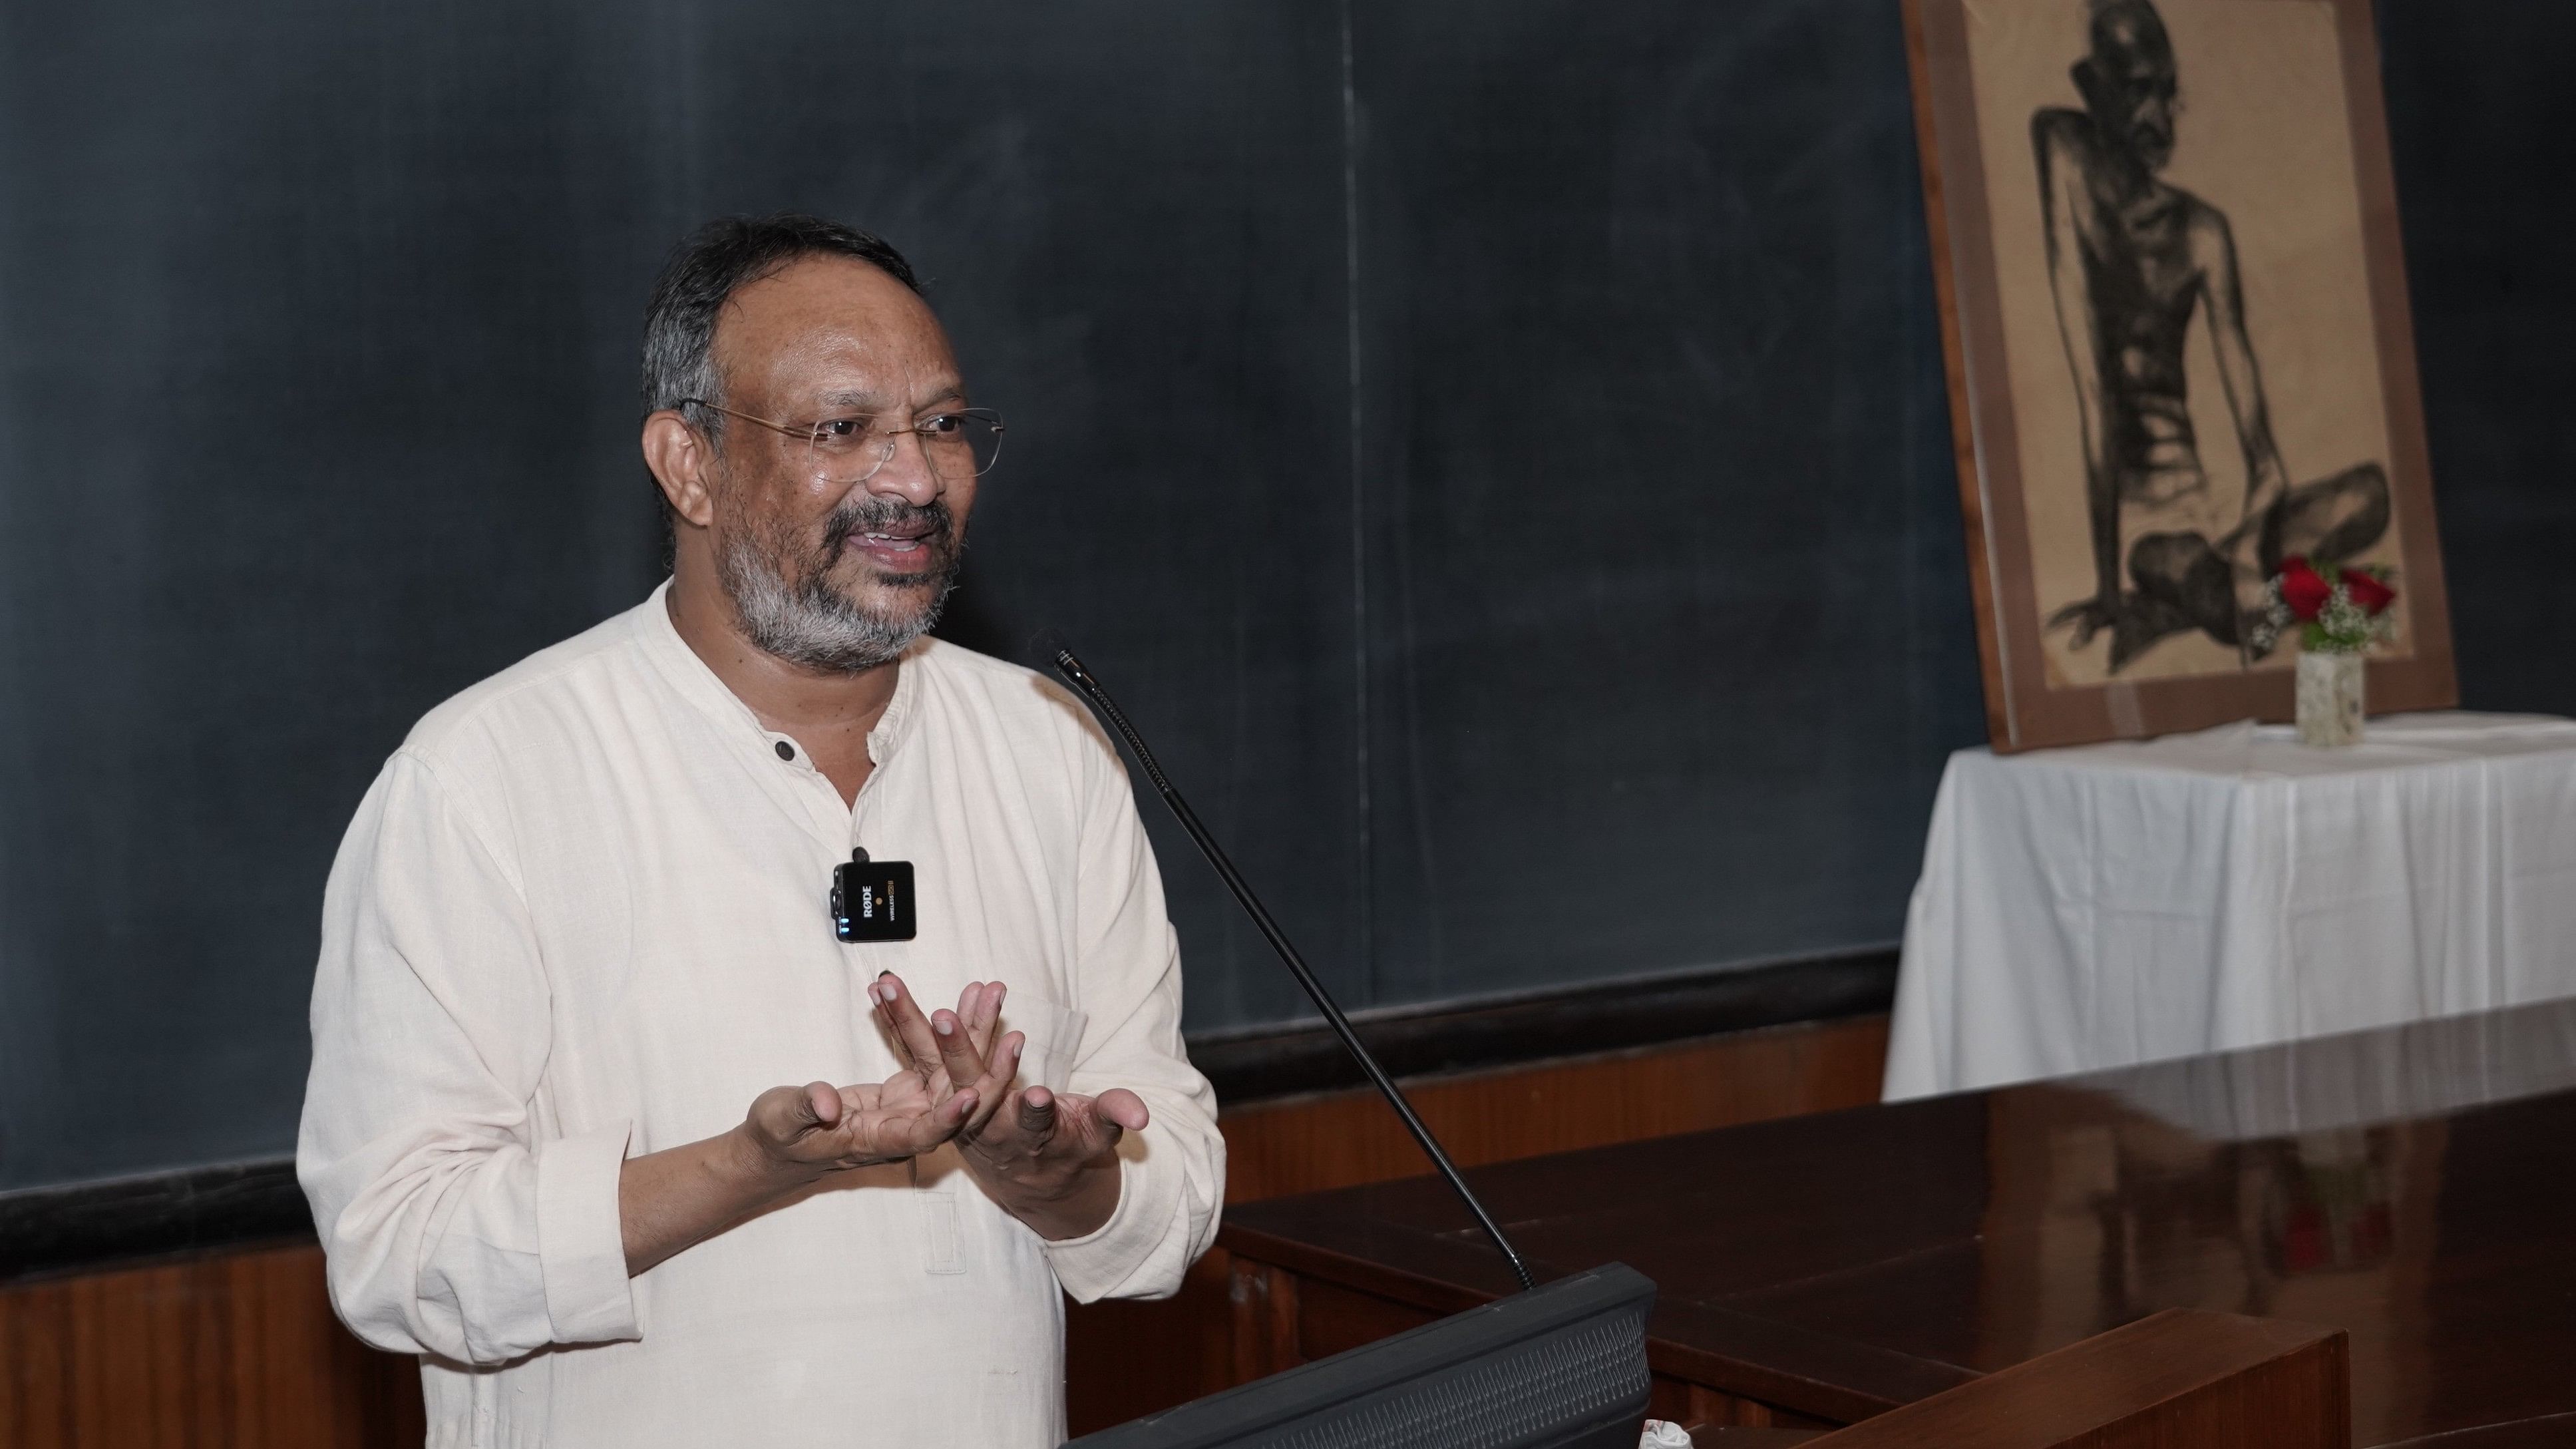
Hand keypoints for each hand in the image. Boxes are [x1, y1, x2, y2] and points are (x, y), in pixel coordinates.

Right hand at [737, 973, 1024, 1185]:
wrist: (779, 1142)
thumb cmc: (777, 1135)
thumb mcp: (782, 1120)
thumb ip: (806, 1108)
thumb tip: (827, 1103)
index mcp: (881, 1140)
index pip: (925, 1133)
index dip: (949, 1118)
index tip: (972, 1094)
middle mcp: (907, 1126)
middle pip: (955, 1095)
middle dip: (981, 1059)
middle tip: (1005, 1023)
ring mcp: (911, 1106)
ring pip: (951, 1068)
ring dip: (970, 1031)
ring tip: (987, 991)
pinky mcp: (907, 1089)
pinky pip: (929, 1053)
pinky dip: (938, 1023)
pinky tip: (958, 994)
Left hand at [867, 973, 1147, 1239]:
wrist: (1028, 1173)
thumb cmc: (1069, 1144)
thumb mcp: (1097, 1134)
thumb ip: (1114, 1116)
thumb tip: (1141, 1114)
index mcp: (1027, 1137)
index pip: (1029, 1123)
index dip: (1033, 1110)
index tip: (1036, 1093)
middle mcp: (984, 1126)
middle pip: (968, 1088)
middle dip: (957, 1052)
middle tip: (944, 1018)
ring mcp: (956, 1110)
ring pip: (929, 1067)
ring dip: (910, 1027)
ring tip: (892, 988)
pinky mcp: (938, 1094)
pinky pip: (915, 1057)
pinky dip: (900, 1024)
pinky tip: (881, 990)